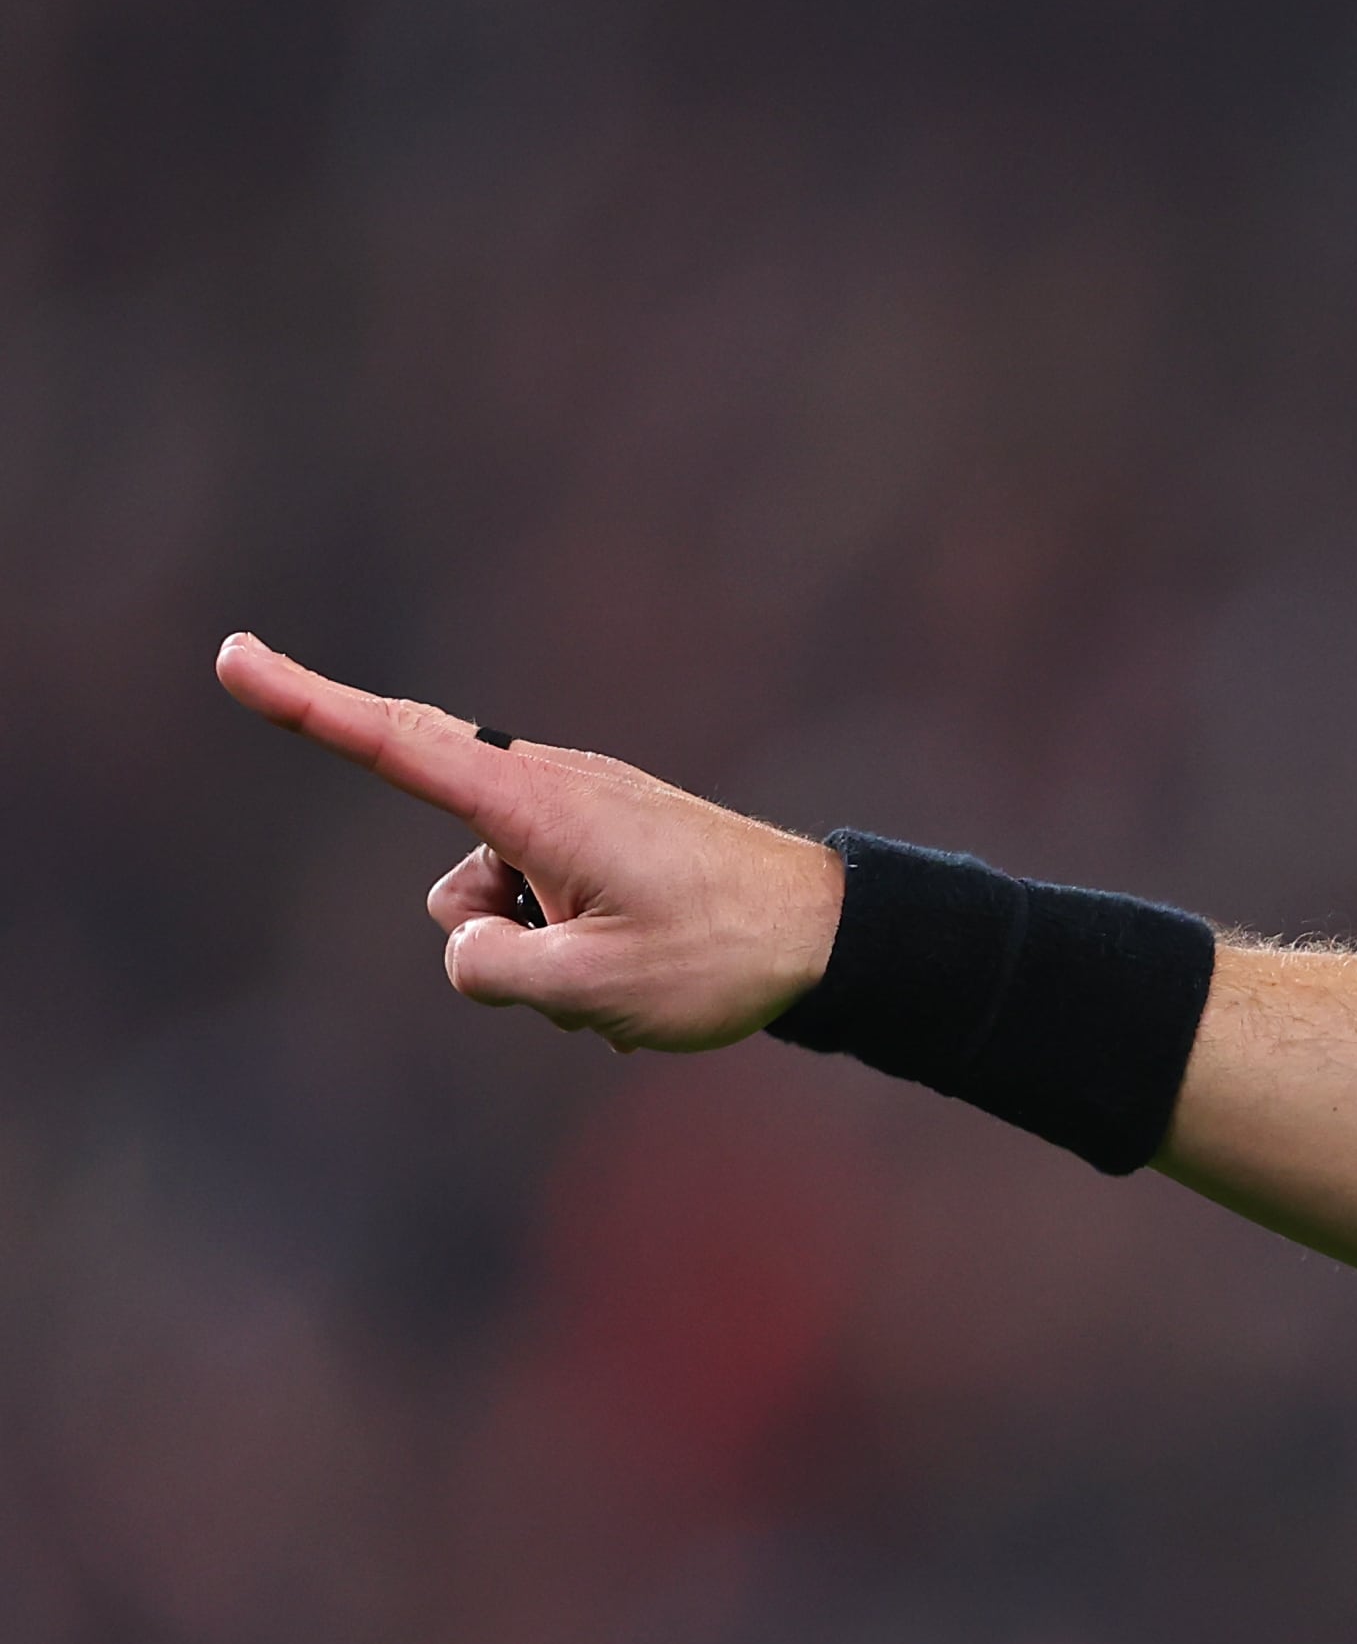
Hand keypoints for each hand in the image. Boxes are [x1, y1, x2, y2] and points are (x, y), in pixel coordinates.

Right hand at [216, 635, 845, 1050]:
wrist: (836, 937)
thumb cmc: (722, 958)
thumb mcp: (595, 988)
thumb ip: (492, 969)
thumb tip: (465, 943)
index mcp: (538, 807)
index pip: (396, 745)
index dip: (306, 703)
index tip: (234, 655)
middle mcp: (551, 794)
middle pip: (451, 850)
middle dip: (490, 927)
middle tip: (573, 960)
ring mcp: (580, 819)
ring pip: (494, 905)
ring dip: (539, 958)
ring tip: (635, 975)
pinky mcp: (605, 848)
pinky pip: (545, 909)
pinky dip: (573, 955)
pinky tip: (647, 980)